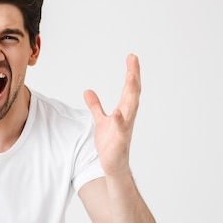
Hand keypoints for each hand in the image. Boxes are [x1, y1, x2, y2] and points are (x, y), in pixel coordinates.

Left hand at [84, 54, 140, 177]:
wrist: (113, 165)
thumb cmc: (110, 143)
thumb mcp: (100, 120)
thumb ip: (96, 106)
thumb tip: (88, 91)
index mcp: (124, 110)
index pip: (129, 88)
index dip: (131, 72)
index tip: (132, 57)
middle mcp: (127, 116)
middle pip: (132, 93)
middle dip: (134, 76)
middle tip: (134, 60)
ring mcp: (125, 128)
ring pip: (131, 107)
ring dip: (132, 92)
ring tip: (131, 77)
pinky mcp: (120, 140)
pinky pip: (121, 129)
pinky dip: (119, 120)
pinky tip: (117, 112)